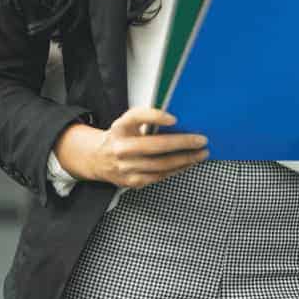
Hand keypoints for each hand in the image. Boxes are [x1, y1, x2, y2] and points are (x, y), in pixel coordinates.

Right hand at [63, 107, 208, 188]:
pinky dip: (177, 170)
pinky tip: (188, 164)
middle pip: (155, 146)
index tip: (174, 118)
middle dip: (182, 143)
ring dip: (185, 159)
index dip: (155, 117)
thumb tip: (177, 121)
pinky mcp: (132, 181)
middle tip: (201, 140)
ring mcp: (126, 167)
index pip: (136, 117)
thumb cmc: (119, 137)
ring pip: (161, 165)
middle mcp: (121, 148)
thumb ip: (146, 118)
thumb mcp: (127, 122)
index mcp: (120, 128)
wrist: (97, 159)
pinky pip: (159, 176)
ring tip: (201, 154)